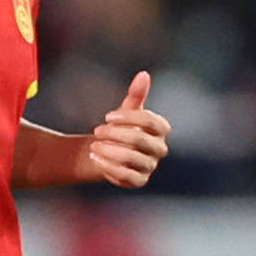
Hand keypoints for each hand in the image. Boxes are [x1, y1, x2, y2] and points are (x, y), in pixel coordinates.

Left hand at [79, 72, 170, 186]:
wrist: (108, 152)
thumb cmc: (121, 127)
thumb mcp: (127, 110)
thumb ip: (136, 94)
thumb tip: (144, 74)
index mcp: (161, 130)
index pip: (151, 122)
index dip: (128, 117)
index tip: (107, 115)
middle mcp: (160, 149)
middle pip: (139, 141)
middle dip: (115, 134)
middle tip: (96, 130)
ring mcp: (150, 166)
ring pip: (130, 158)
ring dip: (109, 150)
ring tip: (93, 145)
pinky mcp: (139, 181)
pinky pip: (125, 175)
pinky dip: (107, 166)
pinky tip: (94, 157)